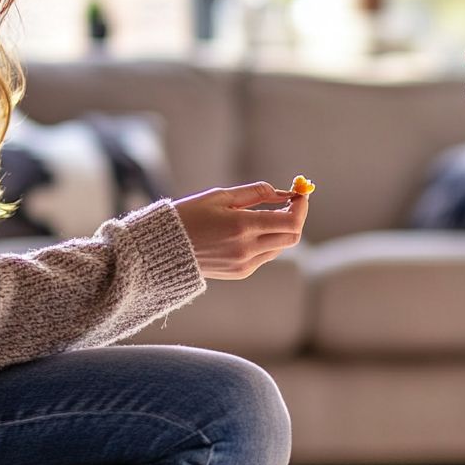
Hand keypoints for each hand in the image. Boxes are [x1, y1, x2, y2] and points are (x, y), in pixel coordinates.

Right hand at [172, 182, 308, 280]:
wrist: (163, 248)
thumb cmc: (189, 215)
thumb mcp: (220, 196)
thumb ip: (256, 193)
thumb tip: (284, 192)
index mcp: (242, 226)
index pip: (290, 222)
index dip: (301, 208)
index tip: (300, 194)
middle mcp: (247, 249)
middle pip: (292, 237)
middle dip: (296, 218)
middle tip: (290, 203)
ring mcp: (245, 263)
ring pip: (280, 247)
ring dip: (282, 230)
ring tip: (269, 214)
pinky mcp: (241, 272)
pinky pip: (265, 256)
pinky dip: (268, 242)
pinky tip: (253, 231)